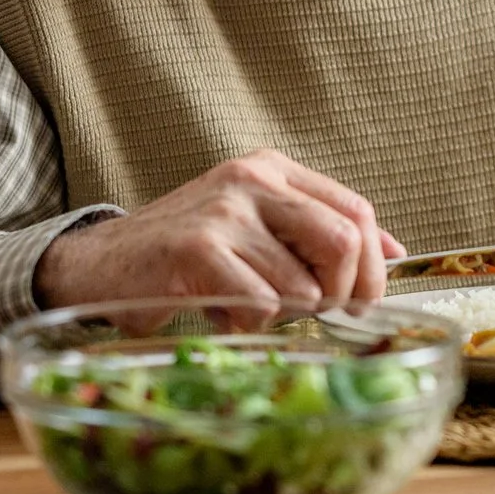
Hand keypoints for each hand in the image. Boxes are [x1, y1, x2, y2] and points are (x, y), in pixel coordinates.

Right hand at [34, 149, 405, 315]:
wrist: (100, 264)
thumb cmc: (187, 255)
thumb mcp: (258, 229)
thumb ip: (317, 236)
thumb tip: (394, 254)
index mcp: (275, 170)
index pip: (357, 210)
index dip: (375, 262)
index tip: (366, 300)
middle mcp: (253, 180)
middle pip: (343, 238)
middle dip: (346, 291)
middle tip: (325, 316)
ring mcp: (224, 211)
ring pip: (301, 282)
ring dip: (286, 316)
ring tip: (252, 312)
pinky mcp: (196, 248)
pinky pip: (260, 301)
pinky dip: (252, 322)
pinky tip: (225, 316)